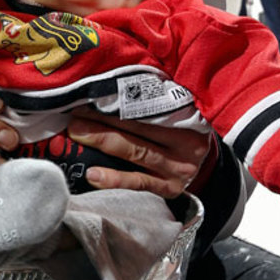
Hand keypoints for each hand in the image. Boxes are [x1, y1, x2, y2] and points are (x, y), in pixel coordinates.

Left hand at [67, 109, 211, 195]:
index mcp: (185, 118)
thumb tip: (108, 91)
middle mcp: (183, 144)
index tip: (89, 97)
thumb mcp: (177, 114)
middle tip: (74, 118)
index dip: (116, 102)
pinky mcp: (168, 188)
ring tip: (77, 136)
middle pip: (138, 129)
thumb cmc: (181, 132)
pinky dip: (115, 178)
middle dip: (102, 122)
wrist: (205, 164)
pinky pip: (138, 182)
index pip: (147, 107)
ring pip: (135, 152)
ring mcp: (176, 168)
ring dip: (102, 143)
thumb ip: (152, 103)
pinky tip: (93, 175)